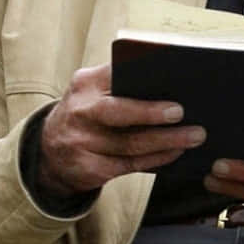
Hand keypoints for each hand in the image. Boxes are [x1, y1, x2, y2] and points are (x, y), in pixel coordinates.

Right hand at [37, 64, 205, 197]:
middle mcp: (79, 111)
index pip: (115, 75)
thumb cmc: (88, 115)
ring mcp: (80, 142)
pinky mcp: (88, 168)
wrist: (50, 152)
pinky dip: (156, 159)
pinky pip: (129, 164)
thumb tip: (173, 86)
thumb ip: (121, 85)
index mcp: (85, 84)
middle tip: (182, 113)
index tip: (171, 78)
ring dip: (167, 141)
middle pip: (119, 112)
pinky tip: (175, 153)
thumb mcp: (94, 92)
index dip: (142, 77)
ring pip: (130, 143)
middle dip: (152, 113)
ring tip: (193, 136)